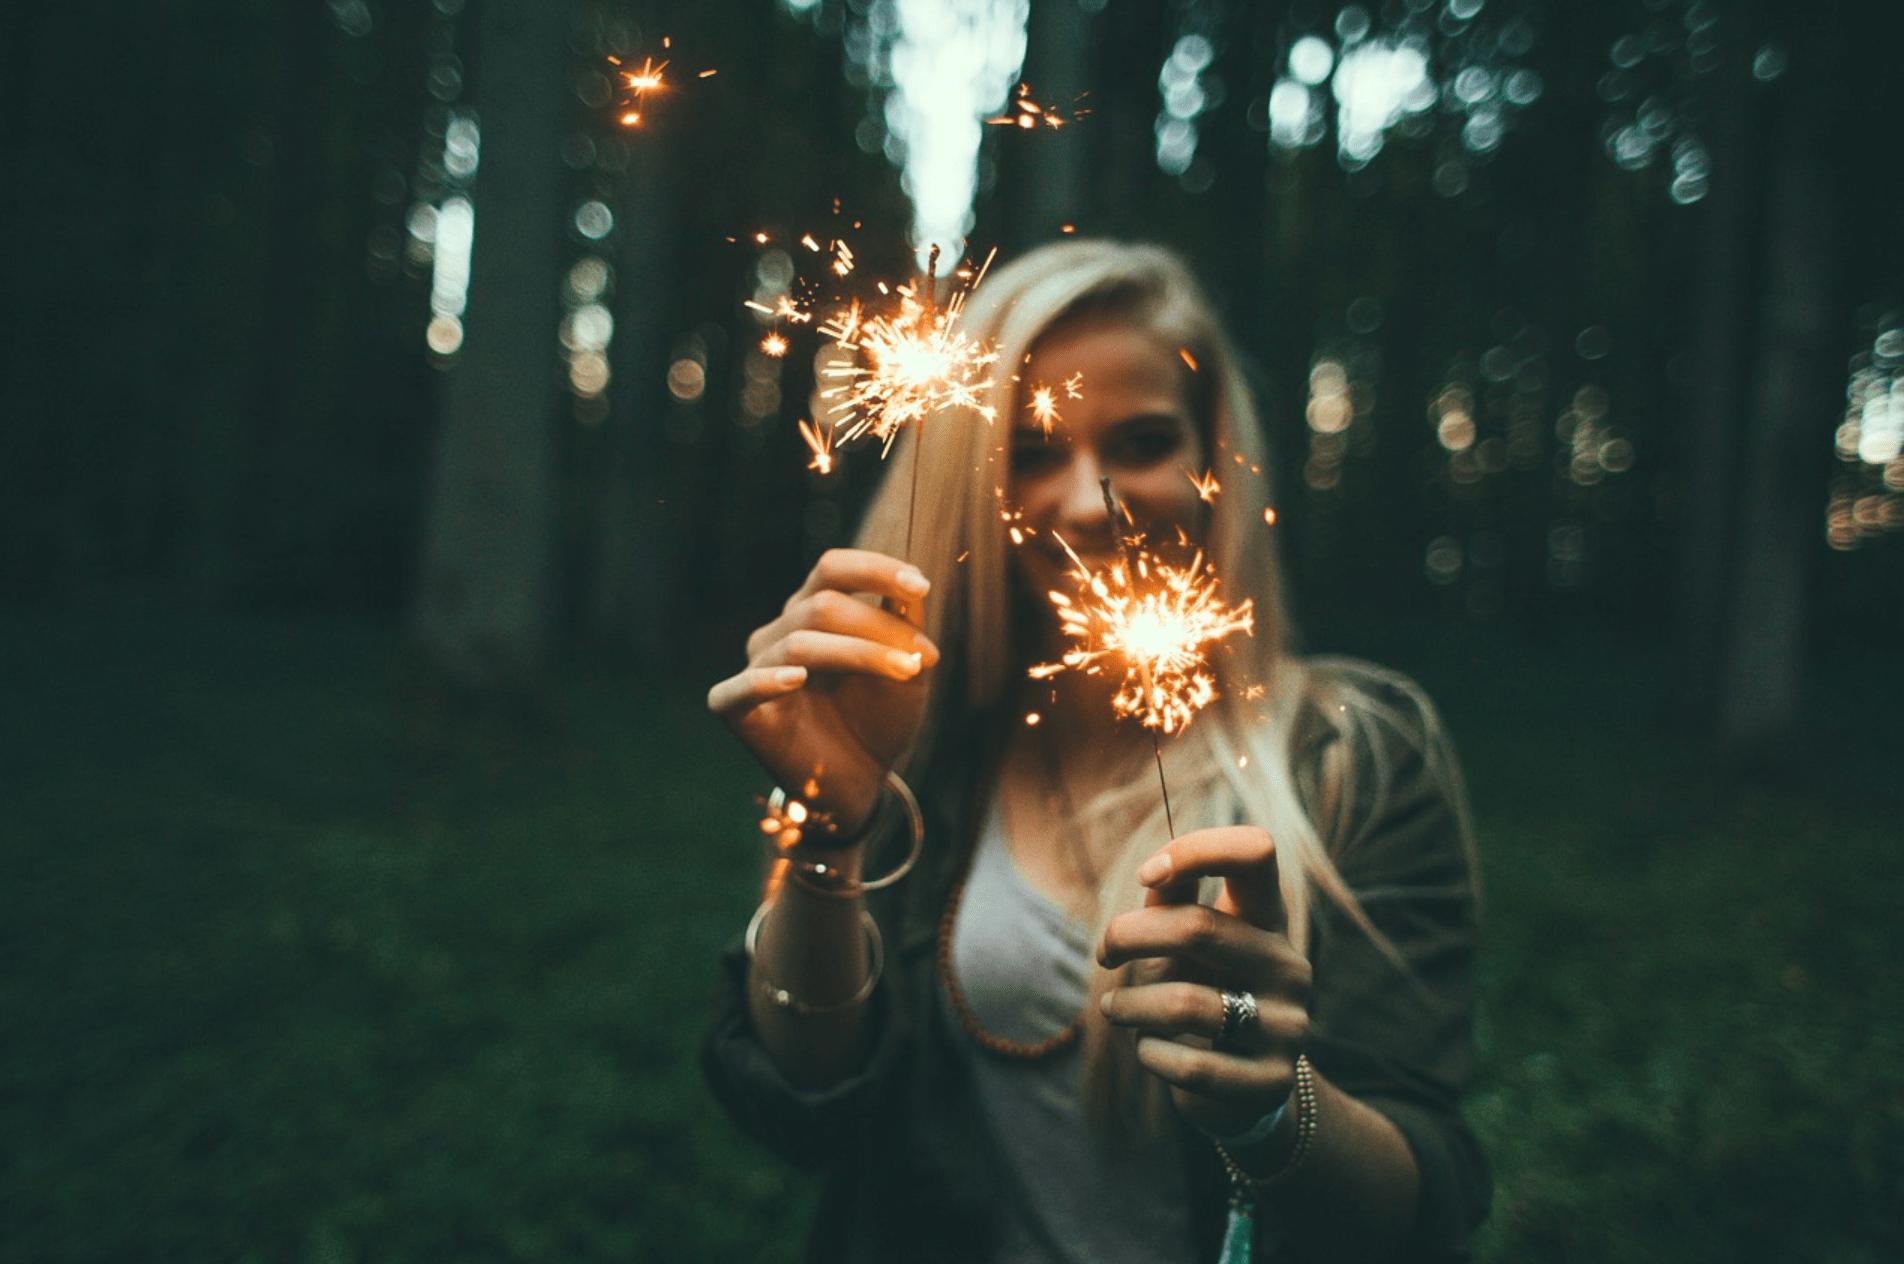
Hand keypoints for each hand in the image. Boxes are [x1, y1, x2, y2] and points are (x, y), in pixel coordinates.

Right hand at [707, 548, 938, 831]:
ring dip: (861, 653)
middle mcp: (780, 631)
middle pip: (822, 606)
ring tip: (907, 673)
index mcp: (813, 610)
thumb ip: (906, 625)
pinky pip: (741, 688)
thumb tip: (913, 586)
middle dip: (879, 627)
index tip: (919, 585)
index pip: (833, 569)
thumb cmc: (878, 717)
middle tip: (924, 659)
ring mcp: (756, 667)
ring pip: (799, 642)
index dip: (874, 569)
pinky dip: (767, 679)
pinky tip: (797, 678)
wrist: (861, 780)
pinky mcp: (735, 709)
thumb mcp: (907, 667)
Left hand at [1096, 826, 1310, 1138]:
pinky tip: (1147, 1049)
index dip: (1195, 849)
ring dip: (1130, 1005)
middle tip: (1103, 953)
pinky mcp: (1274, 1082)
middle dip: (1128, 936)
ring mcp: (1289, 1025)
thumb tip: (1155, 871)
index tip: (1147, 874)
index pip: (1256, 851)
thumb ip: (1171, 900)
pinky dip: (1151, 1054)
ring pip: (1185, 1004)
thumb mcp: (1185, 942)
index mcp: (1267, 919)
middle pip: (1198, 927)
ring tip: (1115, 1007)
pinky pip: (1193, 1066)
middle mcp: (1287, 965)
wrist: (1239, 1085)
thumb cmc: (1200, 991)